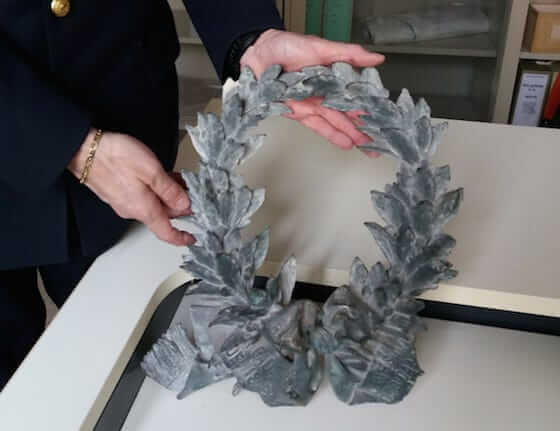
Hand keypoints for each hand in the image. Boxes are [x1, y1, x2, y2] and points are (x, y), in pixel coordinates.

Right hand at [68, 129, 194, 245]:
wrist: (83, 149)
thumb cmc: (115, 157)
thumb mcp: (152, 172)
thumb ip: (170, 191)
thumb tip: (185, 205)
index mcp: (144, 210)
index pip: (167, 233)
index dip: (182, 237)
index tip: (193, 238)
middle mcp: (133, 210)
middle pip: (164, 216)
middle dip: (180, 207)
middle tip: (194, 194)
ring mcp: (125, 201)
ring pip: (154, 203)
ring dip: (169, 195)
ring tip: (181, 181)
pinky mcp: (119, 192)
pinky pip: (144, 196)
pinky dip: (157, 189)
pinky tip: (162, 177)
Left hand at [240, 29, 384, 155]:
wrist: (258, 55)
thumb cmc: (286, 46)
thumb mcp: (321, 47)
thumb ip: (348, 54)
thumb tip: (376, 58)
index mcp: (335, 76)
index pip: (359, 94)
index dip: (373, 105)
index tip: (387, 116)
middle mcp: (327, 92)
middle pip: (351, 112)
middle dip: (367, 126)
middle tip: (383, 140)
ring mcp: (315, 104)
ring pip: (338, 122)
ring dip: (354, 134)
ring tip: (369, 147)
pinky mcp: (301, 113)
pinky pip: (319, 127)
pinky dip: (333, 136)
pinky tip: (347, 144)